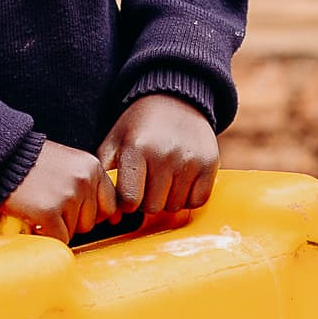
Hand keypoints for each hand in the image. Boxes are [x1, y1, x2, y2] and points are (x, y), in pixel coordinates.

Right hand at [0, 139, 113, 242]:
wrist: (0, 158)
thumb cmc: (31, 164)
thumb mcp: (68, 164)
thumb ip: (87, 185)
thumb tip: (110, 218)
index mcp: (92, 167)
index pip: (109, 206)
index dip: (88, 214)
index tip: (71, 210)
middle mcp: (84, 180)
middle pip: (90, 222)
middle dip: (70, 220)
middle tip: (48, 204)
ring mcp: (67, 196)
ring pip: (73, 232)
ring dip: (56, 227)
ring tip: (39, 207)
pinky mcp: (49, 212)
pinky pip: (58, 239)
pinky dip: (45, 235)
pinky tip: (33, 218)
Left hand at [101, 93, 218, 227]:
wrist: (175, 100)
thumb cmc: (139, 128)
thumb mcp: (115, 143)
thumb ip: (107, 179)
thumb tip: (115, 218)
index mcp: (137, 149)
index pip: (130, 200)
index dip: (127, 202)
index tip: (130, 192)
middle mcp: (165, 155)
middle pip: (153, 207)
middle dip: (147, 201)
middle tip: (148, 184)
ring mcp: (190, 160)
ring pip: (175, 207)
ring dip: (168, 200)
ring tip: (164, 180)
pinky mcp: (210, 164)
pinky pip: (197, 201)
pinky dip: (189, 198)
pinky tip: (181, 182)